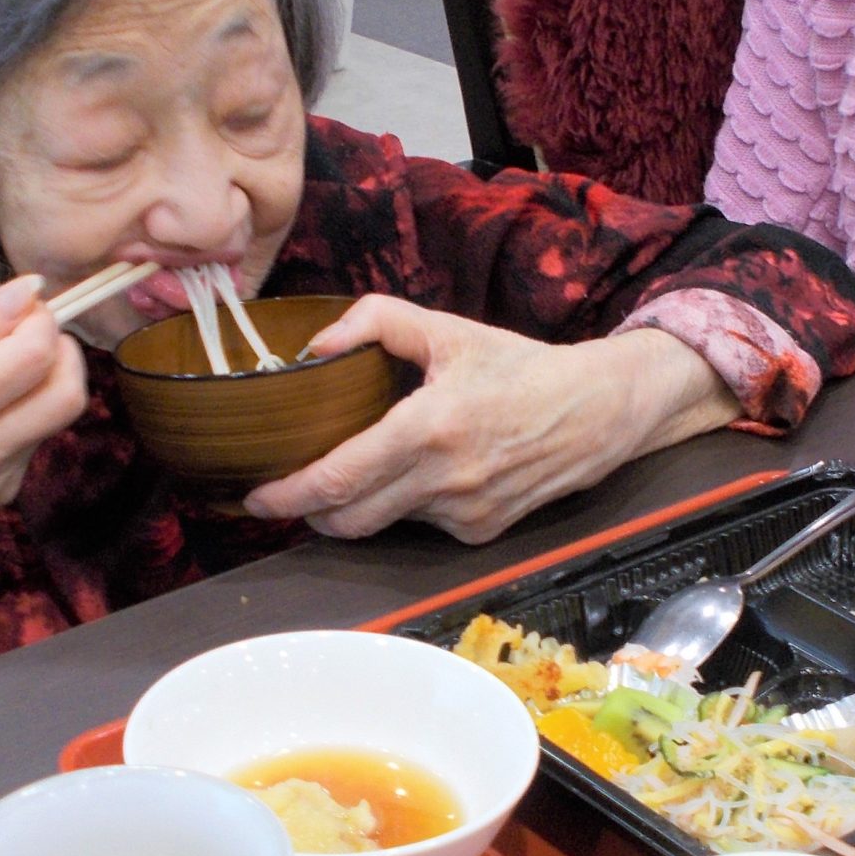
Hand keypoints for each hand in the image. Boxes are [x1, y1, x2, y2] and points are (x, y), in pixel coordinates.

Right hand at [0, 275, 90, 510]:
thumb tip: (31, 291)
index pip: (32, 360)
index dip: (39, 319)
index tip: (23, 302)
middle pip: (66, 397)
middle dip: (58, 350)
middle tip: (25, 328)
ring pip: (57, 416)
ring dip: (40, 378)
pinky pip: (41, 438)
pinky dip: (26, 407)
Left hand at [241, 298, 735, 543]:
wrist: (597, 410)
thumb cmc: (521, 368)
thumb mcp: (448, 330)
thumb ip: (377, 322)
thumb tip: (317, 344)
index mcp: (430, 426)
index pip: (340, 478)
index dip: (288, 494)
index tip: (257, 495)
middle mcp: (445, 479)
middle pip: (347, 519)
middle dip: (307, 510)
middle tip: (287, 490)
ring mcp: (464, 513)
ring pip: (381, 525)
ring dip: (356, 507)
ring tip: (353, 473)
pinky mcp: (480, 533)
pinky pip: (419, 526)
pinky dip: (403, 506)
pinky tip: (418, 475)